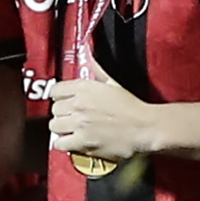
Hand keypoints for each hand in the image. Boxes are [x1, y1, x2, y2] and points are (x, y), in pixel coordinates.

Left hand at [46, 72, 170, 168]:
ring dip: (62, 129)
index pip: (55, 90)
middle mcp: (78, 105)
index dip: (59, 97)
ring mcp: (79, 124)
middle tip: (72, 118)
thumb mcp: (113, 84)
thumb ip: (98, 71)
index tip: (65, 101)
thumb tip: (90, 57)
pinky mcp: (83, 143)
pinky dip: (65, 144)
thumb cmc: (132, 107)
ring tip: (72, 130)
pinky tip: (73, 142)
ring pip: (54, 126)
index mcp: (84, 88)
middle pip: (55, 109)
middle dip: (63, 114)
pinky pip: (60, 143)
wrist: (145, 128)